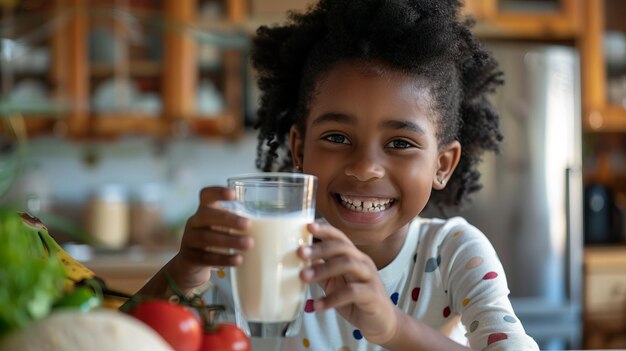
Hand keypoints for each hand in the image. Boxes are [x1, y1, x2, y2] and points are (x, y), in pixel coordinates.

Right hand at [173, 187, 251, 289]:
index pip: (206, 195)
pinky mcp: (190, 257)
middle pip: (207, 215)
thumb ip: (240, 222)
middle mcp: (195, 222)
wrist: (190, 264)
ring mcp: (190, 239)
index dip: (217, 192)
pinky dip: (223, 259)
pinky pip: (206, 257)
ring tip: (249, 244)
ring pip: (207, 238)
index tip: (233, 194)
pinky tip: (237, 260)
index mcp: (205, 210)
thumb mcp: (223, 227)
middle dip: (228, 219)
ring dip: (230, 241)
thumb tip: (277, 226)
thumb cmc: (215, 239)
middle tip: (248, 224)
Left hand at [298, 221, 397, 344]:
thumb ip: (321, 272)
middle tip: (300, 253)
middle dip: (320, 248)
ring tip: (303, 278)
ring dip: (323, 269)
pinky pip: (352, 292)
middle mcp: (363, 262)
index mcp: (354, 256)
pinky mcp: (373, 295)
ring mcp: (370, 277)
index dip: (325, 230)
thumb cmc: (356, 301)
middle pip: (342, 247)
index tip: (308, 226)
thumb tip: (299, 262)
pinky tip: (318, 306)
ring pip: (348, 264)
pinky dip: (332, 298)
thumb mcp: (335, 284)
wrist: (382, 322)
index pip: (340, 237)